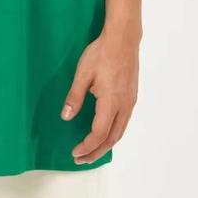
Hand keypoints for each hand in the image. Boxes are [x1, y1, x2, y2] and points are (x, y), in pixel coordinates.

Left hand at [60, 23, 139, 163]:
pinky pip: (124, 122)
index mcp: (111, 102)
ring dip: (106, 144)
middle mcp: (124, 106)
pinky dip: (113, 133)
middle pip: (112, 138)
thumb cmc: (101, 53)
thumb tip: (66, 117)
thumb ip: (75, 97)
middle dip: (96, 152)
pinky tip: (105, 132)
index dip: (87, 146)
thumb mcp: (83, 73)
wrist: (122, 39)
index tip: (75, 152)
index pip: (99, 133)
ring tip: (92, 151)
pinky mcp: (132, 96)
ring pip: (120, 132)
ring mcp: (130, 102)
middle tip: (81, 158)